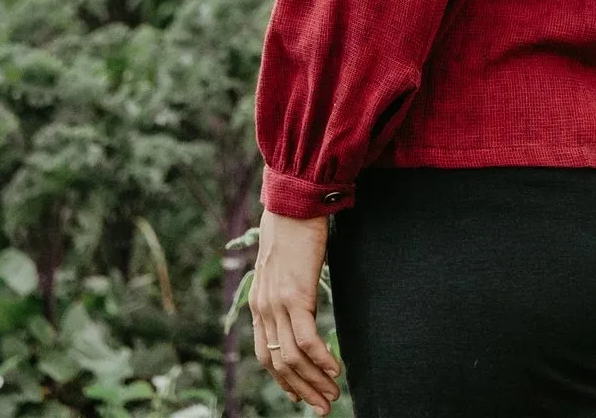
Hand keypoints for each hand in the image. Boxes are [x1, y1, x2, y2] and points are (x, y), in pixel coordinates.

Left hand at [249, 208, 340, 412]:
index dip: (283, 380)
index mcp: (259, 304)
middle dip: (302, 390)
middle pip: (278, 365)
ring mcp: (277, 303)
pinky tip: (336, 369)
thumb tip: (303, 309)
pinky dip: (321, 360)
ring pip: (292, 358)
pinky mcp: (296, 295)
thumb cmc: (294, 228)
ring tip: (333, 394)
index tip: (302, 395)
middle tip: (323, 406)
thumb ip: (287, 291)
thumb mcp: (285, 267)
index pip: (265, 356)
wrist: (293, 200)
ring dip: (314, 381)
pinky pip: (307, 339)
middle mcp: (263, 308)